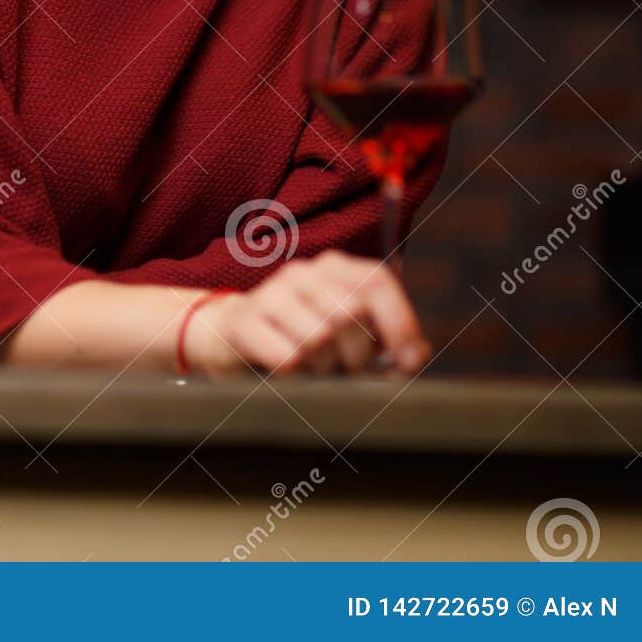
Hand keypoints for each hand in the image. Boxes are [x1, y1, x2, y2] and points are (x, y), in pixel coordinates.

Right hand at [182, 251, 431, 378]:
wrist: (226, 338)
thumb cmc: (297, 339)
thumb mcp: (345, 336)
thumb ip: (384, 340)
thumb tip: (415, 355)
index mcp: (334, 268)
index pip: (378, 282)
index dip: (400, 322)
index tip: (408, 361)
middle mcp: (304, 272)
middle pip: (351, 314)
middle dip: (356, 355)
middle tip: (344, 369)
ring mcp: (272, 292)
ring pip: (319, 338)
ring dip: (321, 367)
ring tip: (310, 365)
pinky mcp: (246, 320)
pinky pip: (288, 357)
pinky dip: (294, 373)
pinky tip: (284, 367)